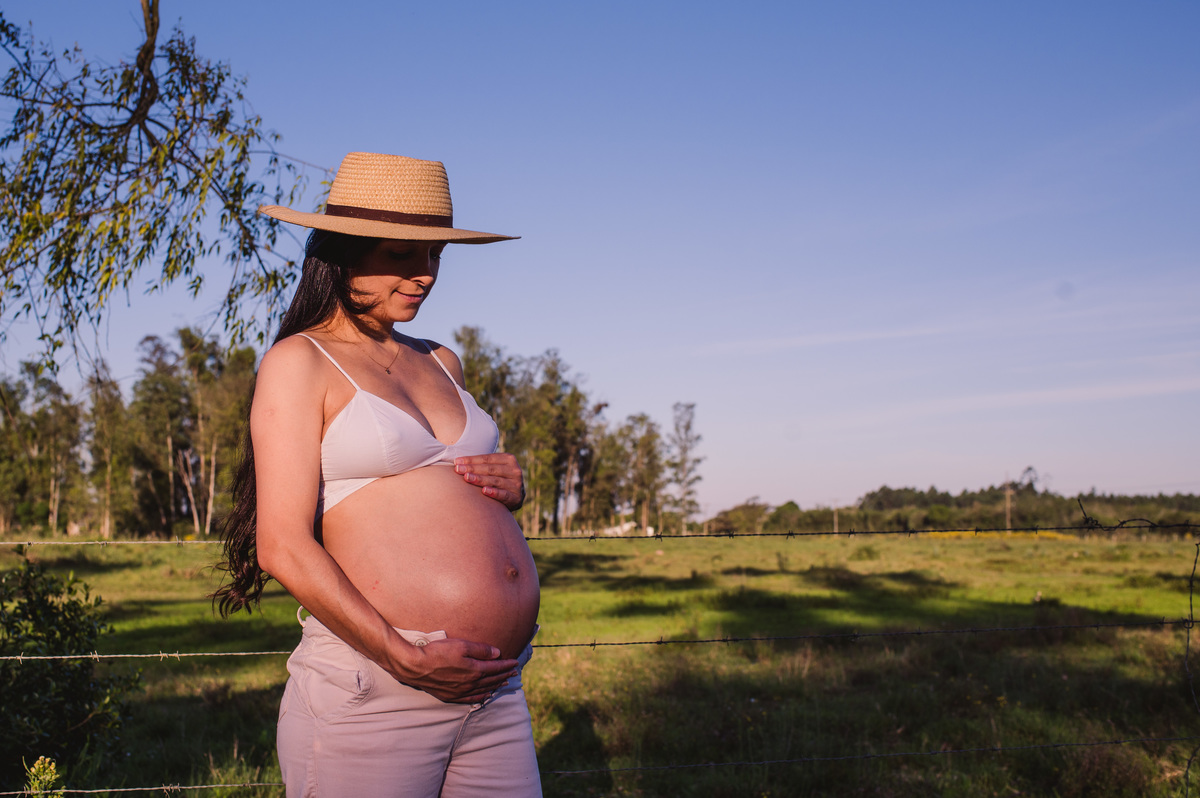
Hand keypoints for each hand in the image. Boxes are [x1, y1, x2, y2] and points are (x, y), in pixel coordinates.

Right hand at [393, 637, 517, 703]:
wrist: (415, 666)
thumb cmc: (438, 652)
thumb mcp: (461, 645)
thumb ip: (481, 650)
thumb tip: (497, 653)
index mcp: (474, 670)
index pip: (496, 668)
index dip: (506, 665)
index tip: (515, 663)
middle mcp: (470, 684)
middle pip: (491, 680)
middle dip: (504, 675)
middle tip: (514, 672)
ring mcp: (460, 692)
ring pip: (483, 690)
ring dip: (495, 686)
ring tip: (504, 683)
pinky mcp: (450, 696)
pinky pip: (470, 699)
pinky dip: (481, 697)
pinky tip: (485, 696)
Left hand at [454, 453, 524, 510]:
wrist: (514, 498)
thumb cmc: (498, 480)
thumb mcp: (495, 469)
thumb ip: (483, 464)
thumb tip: (458, 462)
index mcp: (509, 459)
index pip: (487, 458)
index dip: (472, 460)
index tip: (457, 462)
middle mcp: (515, 470)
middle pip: (490, 469)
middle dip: (472, 469)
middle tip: (458, 469)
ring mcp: (517, 484)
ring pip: (495, 481)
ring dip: (480, 479)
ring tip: (467, 478)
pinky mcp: (516, 498)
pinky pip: (504, 495)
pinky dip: (494, 492)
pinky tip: (484, 491)